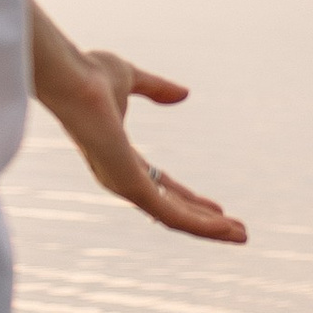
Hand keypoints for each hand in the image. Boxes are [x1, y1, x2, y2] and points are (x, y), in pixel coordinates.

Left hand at [34, 37, 248, 243]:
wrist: (71, 77)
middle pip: (171, 209)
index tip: (217, 208)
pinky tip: (224, 228)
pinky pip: (170, 215)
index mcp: (121, 157)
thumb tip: (184, 94)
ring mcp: (124, 184)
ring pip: (174, 218)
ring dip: (209, 230)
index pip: (163, 187)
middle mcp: (121, 177)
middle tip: (236, 230)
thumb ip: (157, 89)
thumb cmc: (89, 75)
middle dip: (204, 222)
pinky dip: (199, 225)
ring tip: (241, 236)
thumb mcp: (132, 79)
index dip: (190, 199)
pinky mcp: (128, 186)